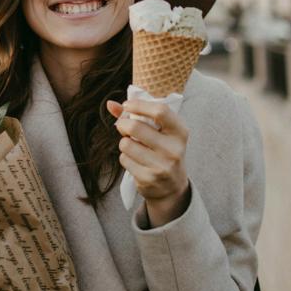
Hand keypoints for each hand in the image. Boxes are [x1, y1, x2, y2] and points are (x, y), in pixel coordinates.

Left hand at [107, 99, 190, 225]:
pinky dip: (125, 158)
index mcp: (180, 132)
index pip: (160, 111)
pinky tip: (135, 161)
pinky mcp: (148, 178)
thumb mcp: (161, 133)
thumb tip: (110, 104)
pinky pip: (124, 160)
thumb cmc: (163, 151)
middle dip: (123, 124)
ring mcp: (161, 165)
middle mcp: (173, 149)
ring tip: (133, 147)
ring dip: (124, 143)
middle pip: (135, 127)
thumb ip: (138, 115)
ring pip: (126, 144)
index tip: (127, 106)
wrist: (173, 187)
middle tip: (123, 127)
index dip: (139, 105)